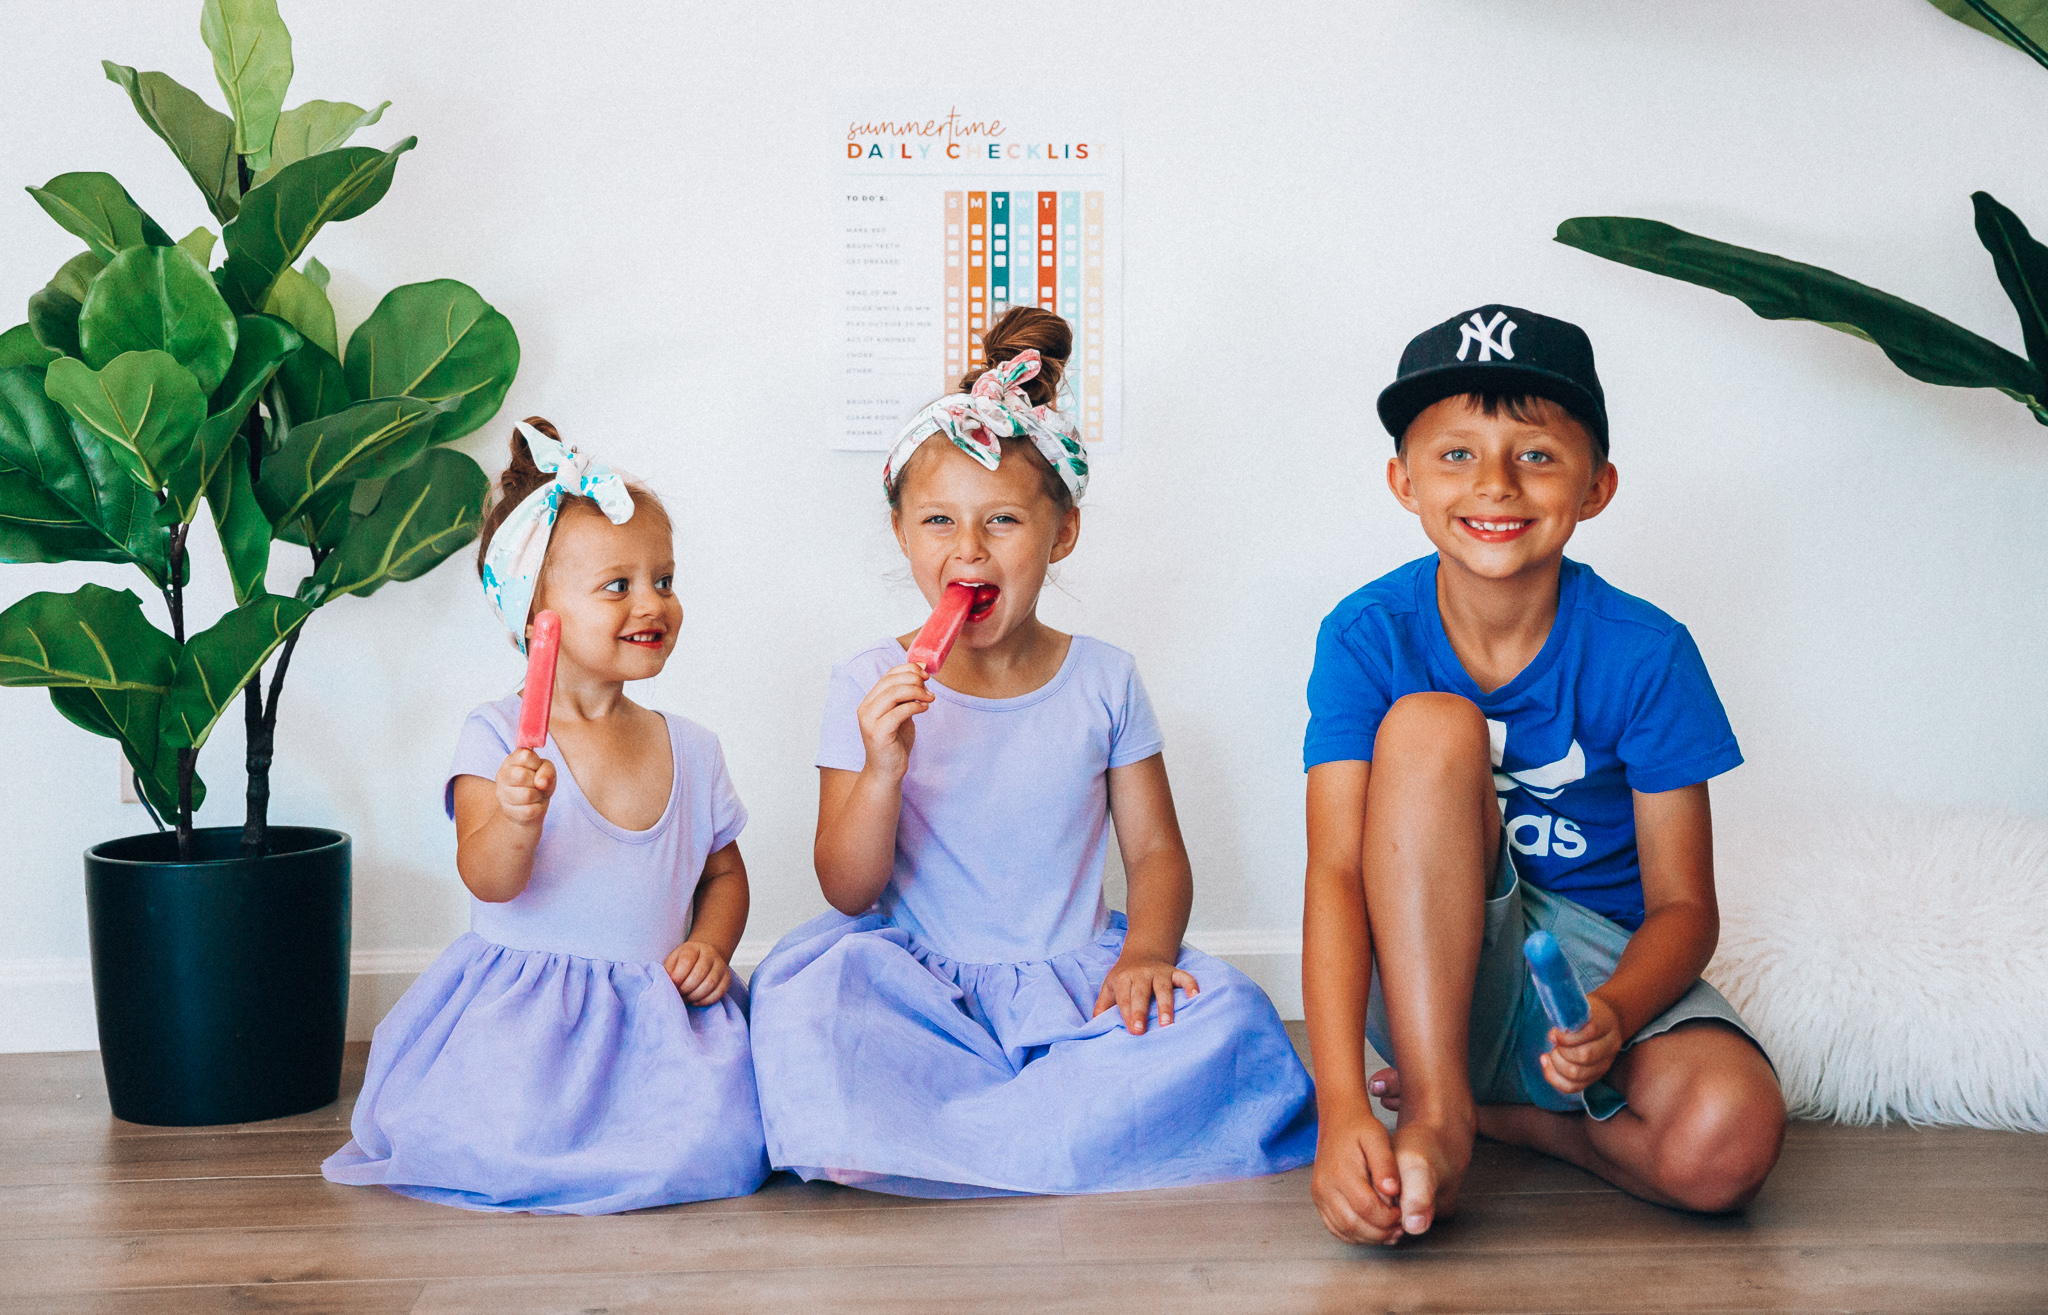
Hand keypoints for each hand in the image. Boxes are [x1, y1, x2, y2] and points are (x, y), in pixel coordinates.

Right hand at [495, 748, 555, 826]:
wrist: (532, 806)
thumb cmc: (539, 782)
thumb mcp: (548, 770)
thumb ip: (547, 770)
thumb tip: (541, 782)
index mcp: (512, 760)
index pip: (526, 756)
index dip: (537, 763)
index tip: (536, 768)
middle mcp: (502, 775)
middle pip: (522, 775)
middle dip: (537, 781)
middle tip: (537, 784)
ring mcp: (502, 794)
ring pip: (527, 795)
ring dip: (538, 796)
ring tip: (535, 795)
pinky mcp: (508, 812)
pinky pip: (529, 811)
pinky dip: (538, 809)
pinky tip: (533, 805)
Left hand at [663, 941, 732, 1005]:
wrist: (704, 957)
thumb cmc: (683, 962)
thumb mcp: (672, 961)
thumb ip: (668, 971)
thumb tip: (666, 986)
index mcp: (693, 948)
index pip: (687, 961)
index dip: (677, 976)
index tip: (672, 985)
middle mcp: (709, 954)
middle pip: (699, 974)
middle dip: (686, 989)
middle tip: (679, 994)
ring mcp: (720, 965)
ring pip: (710, 984)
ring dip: (695, 996)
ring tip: (686, 998)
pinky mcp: (727, 977)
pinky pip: (719, 992)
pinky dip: (706, 1000)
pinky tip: (696, 1001)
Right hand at [857, 662, 934, 779]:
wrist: (886, 771)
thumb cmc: (895, 742)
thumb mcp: (900, 714)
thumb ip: (905, 697)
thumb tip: (921, 674)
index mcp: (869, 701)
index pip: (888, 675)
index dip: (908, 669)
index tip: (925, 671)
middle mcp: (865, 709)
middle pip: (891, 681)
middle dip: (914, 679)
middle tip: (929, 686)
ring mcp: (870, 721)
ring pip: (894, 693)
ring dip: (917, 691)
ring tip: (930, 698)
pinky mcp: (879, 733)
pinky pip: (899, 711)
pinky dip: (915, 706)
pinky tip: (924, 708)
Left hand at [1091, 954, 1197, 1034]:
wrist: (1143, 952)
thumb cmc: (1125, 976)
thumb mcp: (1109, 986)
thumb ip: (1102, 1005)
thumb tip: (1095, 1025)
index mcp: (1123, 978)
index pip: (1124, 997)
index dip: (1126, 1014)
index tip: (1131, 1031)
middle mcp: (1141, 974)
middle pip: (1141, 993)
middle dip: (1140, 1012)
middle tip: (1140, 1031)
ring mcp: (1159, 972)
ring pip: (1163, 988)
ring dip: (1165, 1005)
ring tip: (1167, 1023)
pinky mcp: (1174, 971)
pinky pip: (1185, 977)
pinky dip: (1191, 985)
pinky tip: (1195, 997)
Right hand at [1311, 1095, 1402, 1243]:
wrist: (1338, 1121)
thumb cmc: (1360, 1129)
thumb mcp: (1378, 1138)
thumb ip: (1386, 1164)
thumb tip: (1393, 1191)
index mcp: (1341, 1172)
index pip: (1367, 1208)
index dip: (1388, 1217)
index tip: (1403, 1213)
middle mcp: (1325, 1187)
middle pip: (1354, 1224)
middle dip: (1381, 1232)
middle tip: (1399, 1228)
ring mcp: (1319, 1195)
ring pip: (1344, 1230)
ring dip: (1369, 1237)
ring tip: (1390, 1232)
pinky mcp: (1319, 1199)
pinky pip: (1335, 1227)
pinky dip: (1355, 1235)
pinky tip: (1373, 1231)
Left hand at [1540, 992, 1624, 1093]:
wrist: (1605, 1022)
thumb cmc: (1585, 1013)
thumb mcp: (1579, 1007)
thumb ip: (1568, 1014)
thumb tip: (1555, 1033)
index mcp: (1607, 1025)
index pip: (1590, 1032)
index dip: (1566, 1035)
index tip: (1554, 1033)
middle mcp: (1609, 1047)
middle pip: (1584, 1056)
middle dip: (1561, 1050)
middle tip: (1554, 1043)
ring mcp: (1603, 1065)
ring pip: (1577, 1074)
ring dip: (1556, 1064)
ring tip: (1552, 1053)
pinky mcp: (1593, 1077)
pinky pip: (1572, 1086)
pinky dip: (1553, 1077)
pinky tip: (1547, 1062)